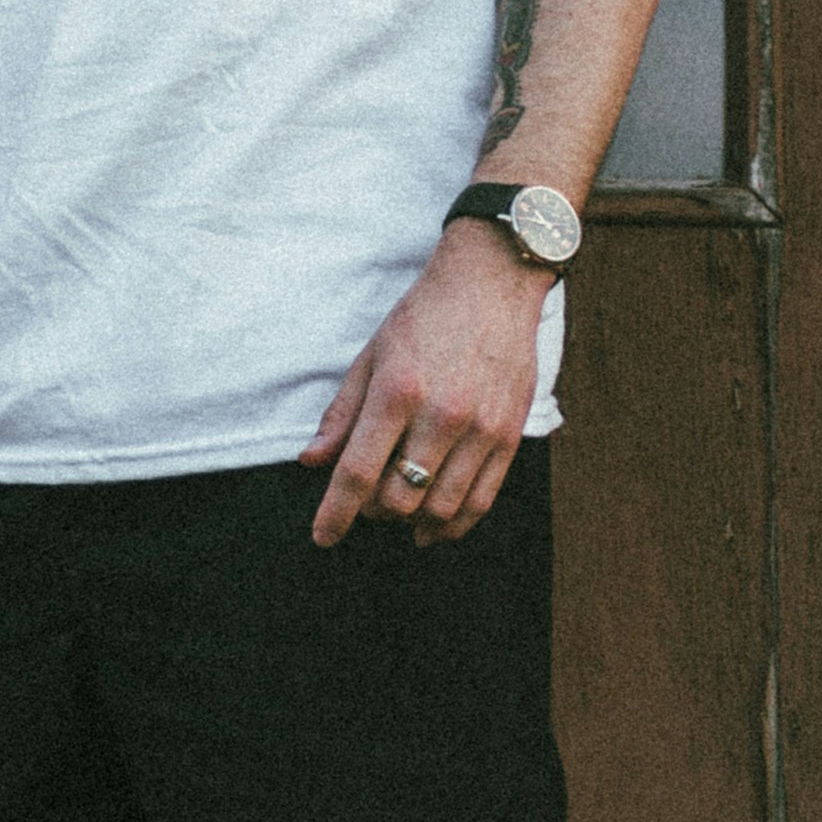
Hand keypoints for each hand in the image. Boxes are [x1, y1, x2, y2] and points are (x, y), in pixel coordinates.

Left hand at [301, 224, 547, 547]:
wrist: (492, 284)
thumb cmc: (424, 317)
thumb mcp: (371, 355)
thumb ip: (342, 413)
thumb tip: (312, 461)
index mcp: (397, 392)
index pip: (358, 472)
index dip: (335, 513)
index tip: (322, 537)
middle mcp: (442, 415)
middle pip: (399, 498)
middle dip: (374, 512)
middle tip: (367, 501)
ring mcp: (481, 429)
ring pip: (441, 508)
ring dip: (413, 521)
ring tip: (401, 511)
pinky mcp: (509, 435)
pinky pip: (481, 500)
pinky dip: (454, 524)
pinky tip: (436, 526)